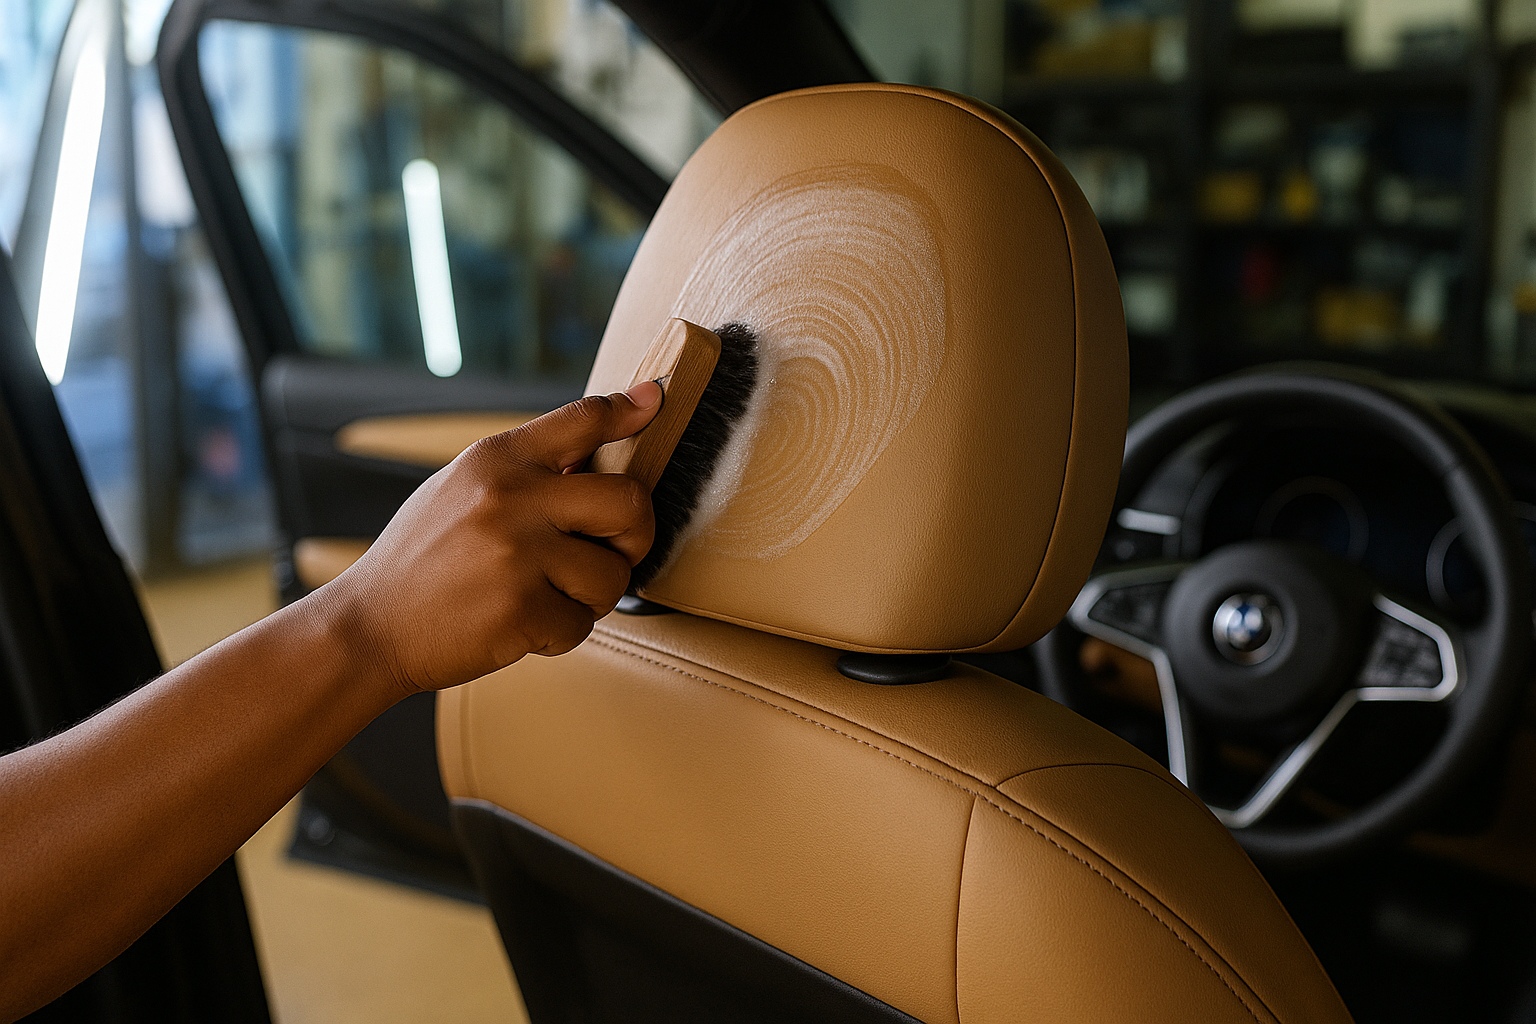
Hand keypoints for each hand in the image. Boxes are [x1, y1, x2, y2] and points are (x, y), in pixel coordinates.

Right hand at [322, 382, 661, 694]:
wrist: (369, 625)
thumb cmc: (424, 559)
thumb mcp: (462, 488)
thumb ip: (527, 469)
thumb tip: (601, 440)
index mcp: (496, 460)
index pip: (581, 419)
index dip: (626, 410)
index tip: (652, 401)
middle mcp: (511, 497)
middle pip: (629, 502)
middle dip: (635, 535)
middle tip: (611, 552)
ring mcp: (518, 553)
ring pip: (613, 574)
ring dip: (592, 596)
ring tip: (547, 596)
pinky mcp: (522, 609)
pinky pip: (583, 623)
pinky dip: (561, 634)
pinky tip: (523, 625)